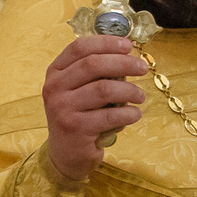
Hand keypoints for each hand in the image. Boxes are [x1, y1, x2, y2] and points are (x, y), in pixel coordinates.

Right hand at [42, 35, 146, 182]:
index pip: (79, 47)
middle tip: (142, 68)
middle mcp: (54, 88)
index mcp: (55, 72)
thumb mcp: (79, 89)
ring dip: (129, 90)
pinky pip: (109, 115)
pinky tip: (135, 115)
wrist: (66, 154)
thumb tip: (128, 53)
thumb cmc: (79, 115)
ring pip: (104, 89)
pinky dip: (128, 113)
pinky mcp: (75, 128)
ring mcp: (62, 108)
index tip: (128, 45)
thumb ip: (96, 72)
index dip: (106, 42)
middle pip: (93, 64)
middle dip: (123, 63)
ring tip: (140, 96)